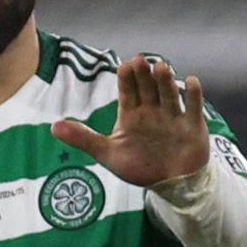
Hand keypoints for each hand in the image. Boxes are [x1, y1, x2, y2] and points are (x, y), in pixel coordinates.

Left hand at [54, 53, 213, 188]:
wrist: (171, 185)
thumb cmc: (140, 166)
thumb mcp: (108, 154)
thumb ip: (84, 139)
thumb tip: (53, 128)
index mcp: (132, 113)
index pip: (128, 91)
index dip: (127, 80)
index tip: (124, 67)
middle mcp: (153, 110)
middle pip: (148, 88)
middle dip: (145, 75)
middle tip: (140, 61)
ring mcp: (173, 116)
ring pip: (169, 94)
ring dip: (165, 81)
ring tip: (161, 67)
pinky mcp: (192, 126)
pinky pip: (193, 108)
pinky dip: (193, 96)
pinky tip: (191, 82)